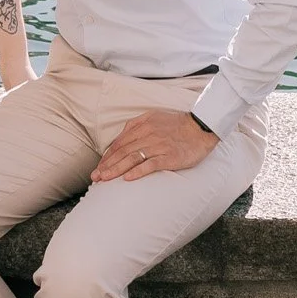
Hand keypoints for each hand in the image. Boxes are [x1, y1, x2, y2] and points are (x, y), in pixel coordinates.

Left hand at [91, 107, 218, 183]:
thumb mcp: (154, 117)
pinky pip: (150, 165)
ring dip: (116, 169)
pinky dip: (138, 172)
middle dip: (107, 165)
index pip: (120, 143)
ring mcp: (158, 146)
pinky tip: (127, 179)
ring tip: (105, 180)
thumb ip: (136, 125)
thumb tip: (121, 137)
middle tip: (96, 177)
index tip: (99, 167)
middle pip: (122, 152)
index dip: (107, 156)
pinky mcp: (169, 157)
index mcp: (143, 125)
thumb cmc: (177, 124)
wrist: (201, 127)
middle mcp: (148, 134)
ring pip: (132, 158)